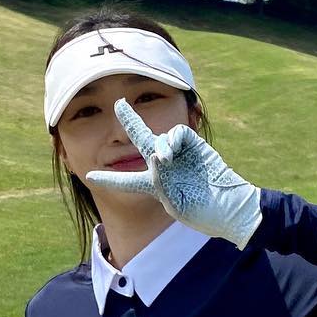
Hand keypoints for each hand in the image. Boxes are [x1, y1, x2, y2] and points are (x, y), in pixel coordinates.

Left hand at [84, 99, 263, 248]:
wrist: (227, 207)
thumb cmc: (201, 213)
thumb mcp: (174, 203)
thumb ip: (158, 180)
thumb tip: (155, 154)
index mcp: (155, 186)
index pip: (127, 181)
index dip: (110, 179)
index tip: (89, 177)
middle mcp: (164, 166)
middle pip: (141, 138)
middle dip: (130, 120)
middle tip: (118, 103)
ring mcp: (179, 154)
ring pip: (158, 137)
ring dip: (157, 146)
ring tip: (164, 160)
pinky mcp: (193, 145)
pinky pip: (176, 134)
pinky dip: (171, 141)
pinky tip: (171, 154)